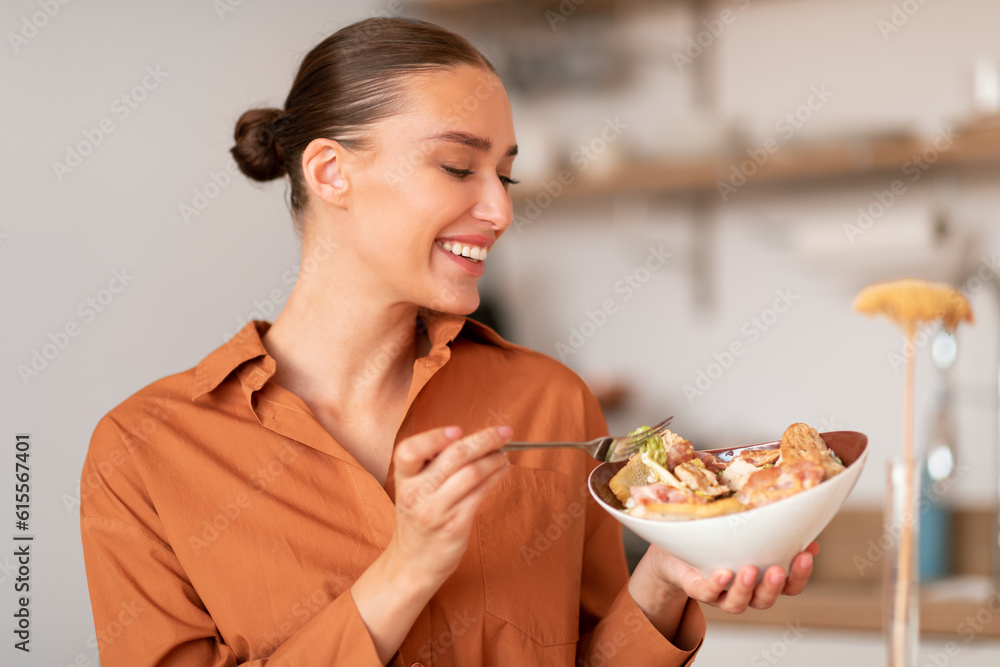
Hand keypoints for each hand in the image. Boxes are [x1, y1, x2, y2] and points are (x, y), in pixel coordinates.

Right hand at [388, 425, 511, 590]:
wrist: (413, 564)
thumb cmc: (419, 519)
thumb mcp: (413, 489)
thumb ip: (432, 465)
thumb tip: (473, 439)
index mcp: (403, 479)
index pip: (409, 450)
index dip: (434, 437)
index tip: (458, 430)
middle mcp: (416, 494)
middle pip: (454, 456)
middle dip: (484, 440)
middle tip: (504, 432)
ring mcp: (435, 511)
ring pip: (473, 473)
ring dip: (495, 459)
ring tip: (504, 454)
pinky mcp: (455, 525)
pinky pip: (481, 493)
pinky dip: (496, 477)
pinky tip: (502, 470)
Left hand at [632, 541, 818, 618]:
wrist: (674, 551)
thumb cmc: (715, 542)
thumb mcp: (746, 536)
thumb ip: (775, 538)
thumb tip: (808, 536)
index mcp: (760, 579)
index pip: (789, 586)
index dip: (800, 574)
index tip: (806, 554)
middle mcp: (743, 591)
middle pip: (765, 600)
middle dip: (773, 586)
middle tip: (778, 569)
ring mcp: (719, 593)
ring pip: (737, 603)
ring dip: (745, 589)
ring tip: (749, 570)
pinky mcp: (696, 588)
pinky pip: (706, 593)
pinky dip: (715, 585)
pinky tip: (722, 572)